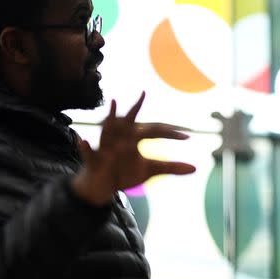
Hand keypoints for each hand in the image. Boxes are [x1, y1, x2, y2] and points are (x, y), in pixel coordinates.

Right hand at [72, 92, 195, 205]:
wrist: (100, 184)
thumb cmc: (125, 171)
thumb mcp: (151, 170)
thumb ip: (171, 167)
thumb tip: (196, 168)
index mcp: (135, 138)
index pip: (155, 131)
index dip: (170, 133)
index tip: (188, 136)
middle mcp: (120, 138)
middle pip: (130, 121)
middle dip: (135, 109)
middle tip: (143, 95)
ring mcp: (106, 148)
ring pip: (108, 132)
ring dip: (110, 119)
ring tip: (112, 102)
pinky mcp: (94, 160)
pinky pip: (89, 153)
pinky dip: (86, 147)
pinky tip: (83, 140)